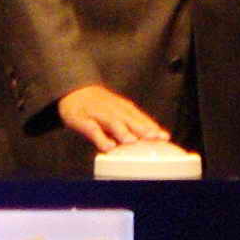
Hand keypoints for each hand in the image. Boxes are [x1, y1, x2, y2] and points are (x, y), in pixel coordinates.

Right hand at [56, 84, 171, 151]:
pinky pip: (92, 129)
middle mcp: (114, 110)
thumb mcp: (120, 113)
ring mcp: (98, 114)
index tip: (164, 137)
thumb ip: (136, 126)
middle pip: (130, 119)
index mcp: (124, 110)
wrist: (75, 91)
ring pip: (112, 122)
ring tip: (132, 141)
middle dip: (143, 128)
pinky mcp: (82, 119)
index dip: (153, 127)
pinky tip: (107, 147)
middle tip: (154, 137)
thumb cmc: (102, 107)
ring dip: (122, 131)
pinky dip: (100, 137)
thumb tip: (156, 138)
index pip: (141, 118)